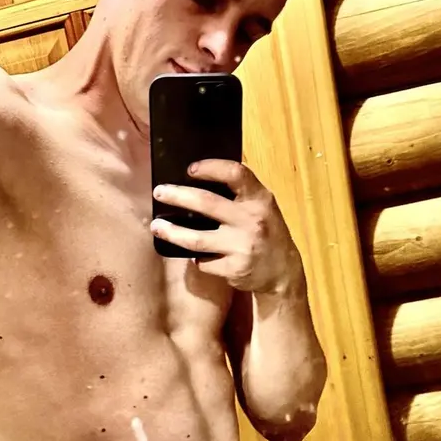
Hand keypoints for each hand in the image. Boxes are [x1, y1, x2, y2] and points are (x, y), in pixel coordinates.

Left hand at [150, 159, 301, 292]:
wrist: (283, 272)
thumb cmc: (266, 231)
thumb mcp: (262, 206)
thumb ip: (239, 194)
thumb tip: (196, 179)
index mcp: (260, 199)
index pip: (235, 173)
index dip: (210, 167)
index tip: (190, 169)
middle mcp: (252, 220)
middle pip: (207, 203)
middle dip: (177, 196)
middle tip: (160, 192)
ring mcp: (243, 246)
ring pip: (197, 239)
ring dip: (172, 232)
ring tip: (157, 226)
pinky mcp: (234, 269)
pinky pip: (204, 262)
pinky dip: (196, 257)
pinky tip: (194, 254)